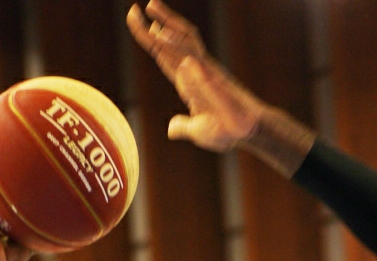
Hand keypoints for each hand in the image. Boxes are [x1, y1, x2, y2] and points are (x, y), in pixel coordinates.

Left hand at [127, 0, 264, 150]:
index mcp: (187, 81)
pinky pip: (190, 53)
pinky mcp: (210, 72)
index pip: (163, 55)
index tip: (136, 21)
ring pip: (183, 37)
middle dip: (155, 22)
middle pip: (172, 39)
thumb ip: (183, 126)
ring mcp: (203, 68)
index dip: (148, 39)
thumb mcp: (197, 130)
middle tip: (132, 9)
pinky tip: (157, 34)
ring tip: (150, 6)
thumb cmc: (225, 131)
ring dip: (167, 21)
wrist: (244, 133)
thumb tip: (171, 128)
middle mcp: (194, 69)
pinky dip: (173, 42)